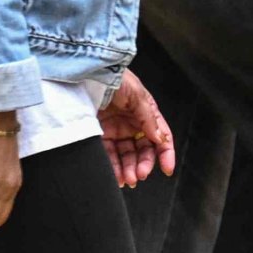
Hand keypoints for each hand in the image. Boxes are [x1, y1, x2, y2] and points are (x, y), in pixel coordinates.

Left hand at [96, 72, 175, 188]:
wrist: (85, 72)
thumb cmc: (113, 76)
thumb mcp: (136, 94)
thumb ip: (148, 117)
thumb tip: (159, 138)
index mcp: (146, 113)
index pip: (160, 137)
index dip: (165, 153)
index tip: (166, 169)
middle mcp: (132, 123)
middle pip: (143, 150)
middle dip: (143, 164)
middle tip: (139, 175)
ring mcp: (116, 129)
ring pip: (126, 156)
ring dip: (129, 169)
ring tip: (128, 179)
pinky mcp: (99, 134)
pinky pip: (109, 154)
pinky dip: (113, 167)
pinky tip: (116, 176)